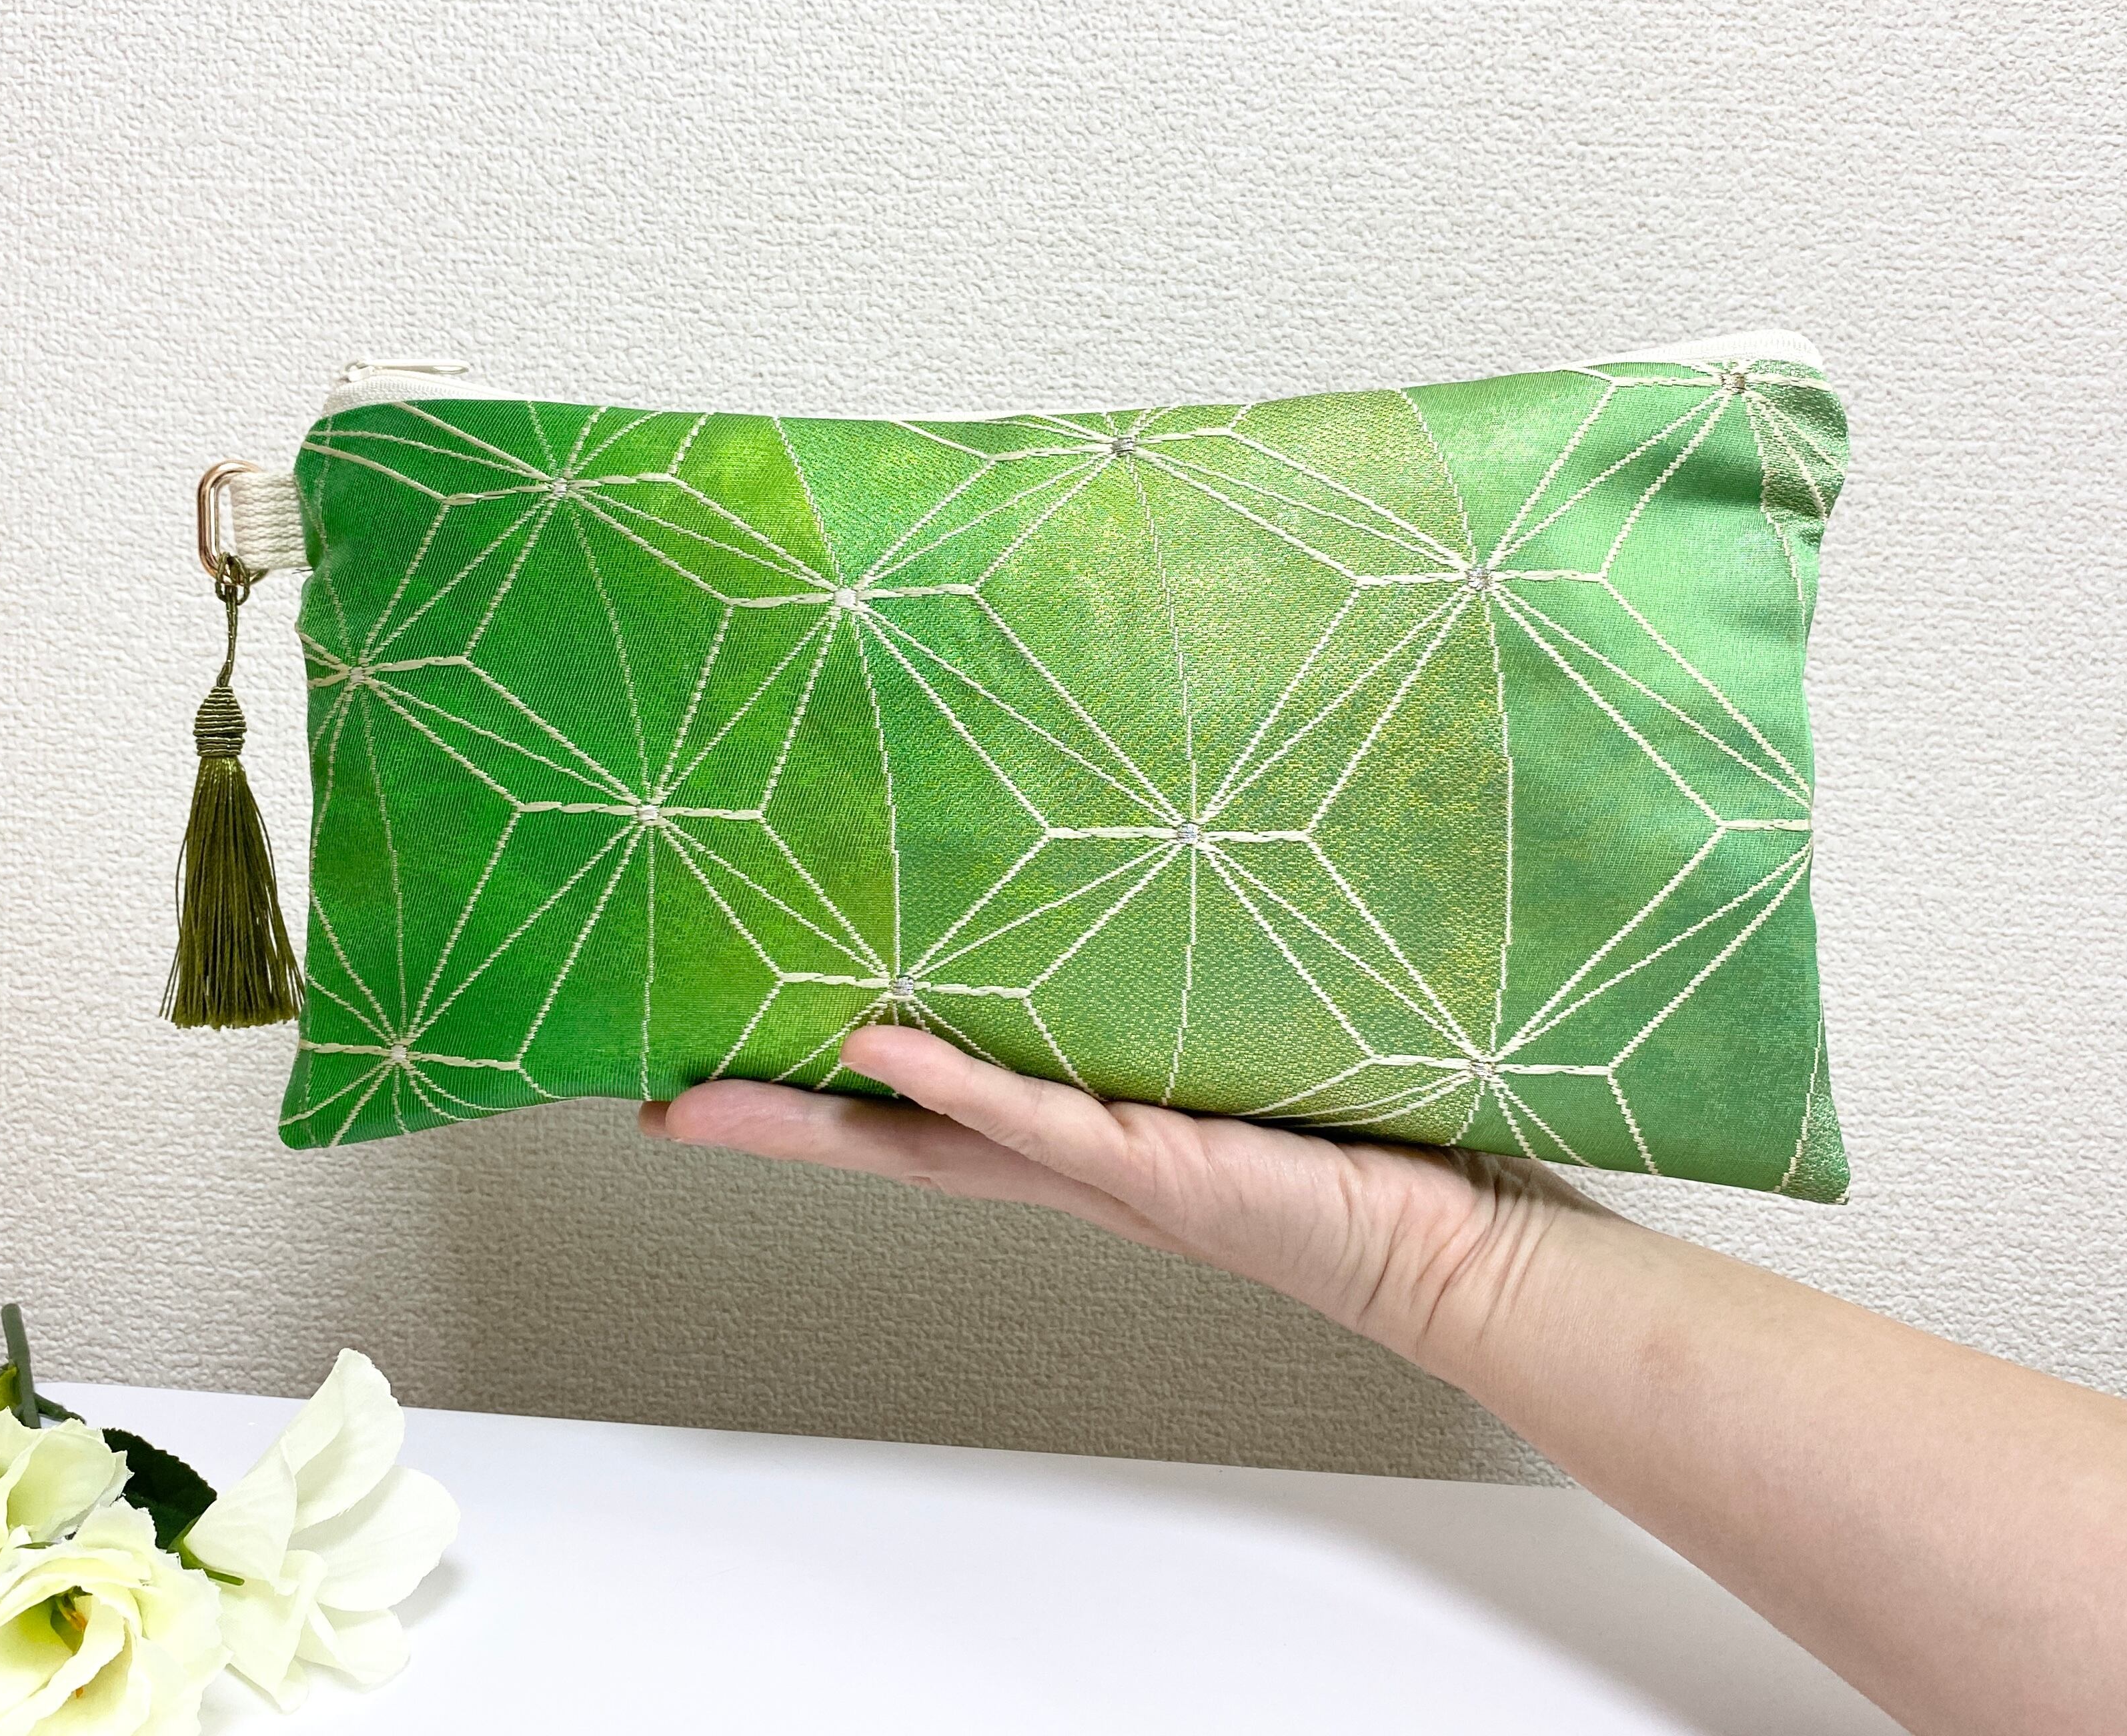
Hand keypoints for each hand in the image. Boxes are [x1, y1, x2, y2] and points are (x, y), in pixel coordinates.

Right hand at [640, 1025, 1603, 1378]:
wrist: (1460, 1237)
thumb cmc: (1366, 1134)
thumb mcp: (1238, 1040)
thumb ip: (1169, 988)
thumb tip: (1130, 888)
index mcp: (1087, 1129)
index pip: (930, 1110)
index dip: (827, 1092)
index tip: (734, 1057)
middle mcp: (1078, 1156)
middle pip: (897, 1138)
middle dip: (778, 1119)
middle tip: (667, 1096)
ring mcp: (1107, 1166)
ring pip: (935, 1135)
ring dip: (821, 1111)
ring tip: (715, 1082)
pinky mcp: (1160, 1166)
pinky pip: (1034, 1117)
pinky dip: (951, 1083)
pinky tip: (870, 1045)